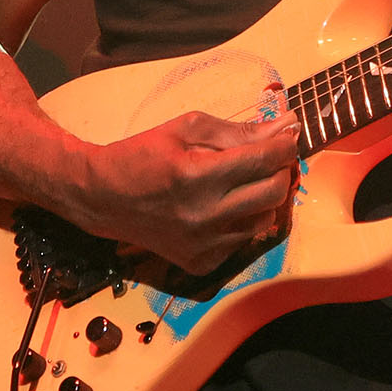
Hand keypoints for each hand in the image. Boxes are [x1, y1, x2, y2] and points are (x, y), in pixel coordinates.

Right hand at [68, 111, 299, 274]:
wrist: (103, 198)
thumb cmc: (143, 154)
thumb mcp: (186, 128)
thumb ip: (239, 131)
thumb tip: (286, 127)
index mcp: (196, 175)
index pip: (263, 160)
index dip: (285, 143)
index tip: (288, 134)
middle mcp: (203, 215)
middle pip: (274, 191)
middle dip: (280, 168)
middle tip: (270, 156)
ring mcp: (203, 244)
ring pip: (265, 219)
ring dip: (263, 195)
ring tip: (244, 180)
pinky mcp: (201, 262)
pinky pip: (244, 240)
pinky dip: (243, 219)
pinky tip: (223, 205)